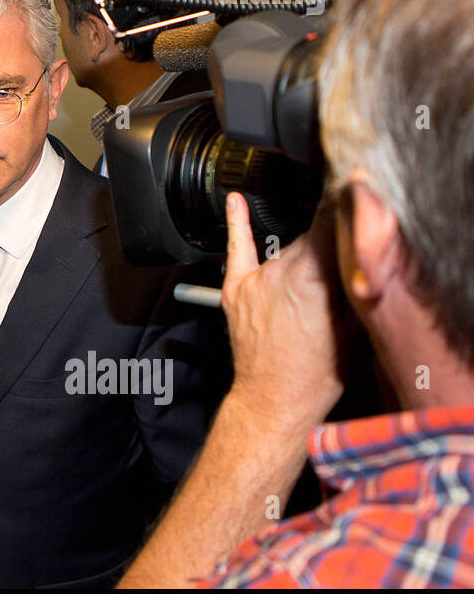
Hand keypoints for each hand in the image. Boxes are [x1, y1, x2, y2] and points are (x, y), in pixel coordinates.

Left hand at [220, 192, 345, 429]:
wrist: (276, 399)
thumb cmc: (318, 372)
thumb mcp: (353, 323)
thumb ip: (352, 281)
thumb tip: (358, 248)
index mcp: (313, 277)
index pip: (330, 222)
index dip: (344, 207)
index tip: (352, 194)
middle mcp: (280, 271)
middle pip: (311, 240)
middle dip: (327, 248)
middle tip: (335, 276)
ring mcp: (255, 279)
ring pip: (285, 251)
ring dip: (299, 261)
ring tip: (304, 297)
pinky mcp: (234, 289)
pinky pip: (237, 249)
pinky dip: (236, 223)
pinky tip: (234, 202)